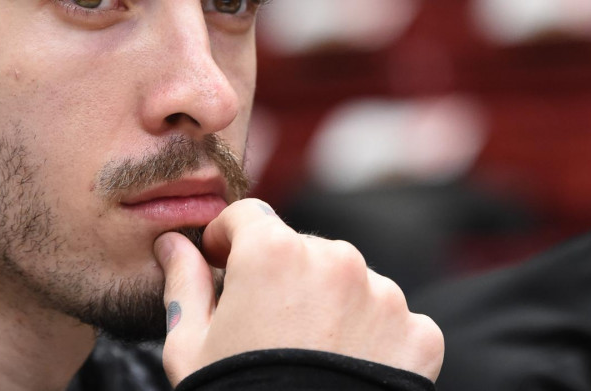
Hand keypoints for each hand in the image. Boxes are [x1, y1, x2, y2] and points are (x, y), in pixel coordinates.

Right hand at [153, 198, 442, 384]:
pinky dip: (375, 339)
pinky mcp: (419, 333)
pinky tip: (350, 372)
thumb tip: (171, 245)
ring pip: (350, 282)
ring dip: (331, 304)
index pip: (249, 217)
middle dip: (284, 277)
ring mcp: (384, 295)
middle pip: (302, 250)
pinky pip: (392, 320)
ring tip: (313, 356)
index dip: (229, 240)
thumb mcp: (191, 347)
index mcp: (273, 252)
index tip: (223, 265)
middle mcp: (334, 259)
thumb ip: (184, 283)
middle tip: (269, 329)